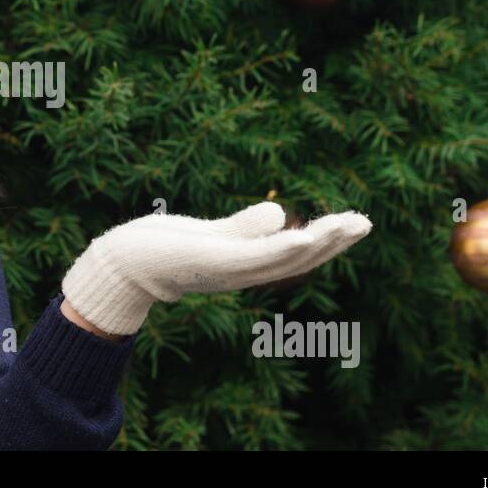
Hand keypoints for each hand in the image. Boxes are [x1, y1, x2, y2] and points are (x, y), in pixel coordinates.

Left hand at [61, 202, 372, 336]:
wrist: (121, 264)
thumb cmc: (161, 249)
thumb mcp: (211, 234)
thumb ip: (245, 227)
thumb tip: (281, 213)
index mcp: (245, 265)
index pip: (294, 254)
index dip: (327, 241)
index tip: (355, 224)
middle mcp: (242, 274)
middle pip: (298, 259)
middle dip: (334, 242)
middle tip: (366, 222)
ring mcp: (229, 270)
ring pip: (284, 258)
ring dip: (319, 242)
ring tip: (349, 224)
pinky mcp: (214, 263)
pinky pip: (256, 256)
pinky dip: (283, 246)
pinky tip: (304, 234)